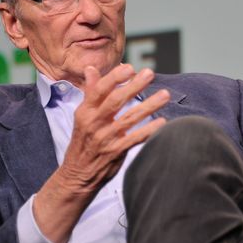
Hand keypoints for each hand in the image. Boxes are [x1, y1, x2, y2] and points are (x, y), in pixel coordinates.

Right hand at [60, 63, 169, 193]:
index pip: (99, 90)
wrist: (77, 174)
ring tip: (164, 95)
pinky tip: (162, 122)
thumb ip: (90, 91)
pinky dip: (149, 130)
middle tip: (150, 73)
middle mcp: (94, 123)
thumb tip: (91, 68)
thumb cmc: (83, 141)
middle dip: (134, 86)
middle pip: (115, 101)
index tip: (129, 68)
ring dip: (148, 106)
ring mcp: (105, 138)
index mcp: (85, 111)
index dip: (114, 78)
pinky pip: (135, 139)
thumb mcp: (81, 115)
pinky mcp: (116, 152)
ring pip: (129, 118)